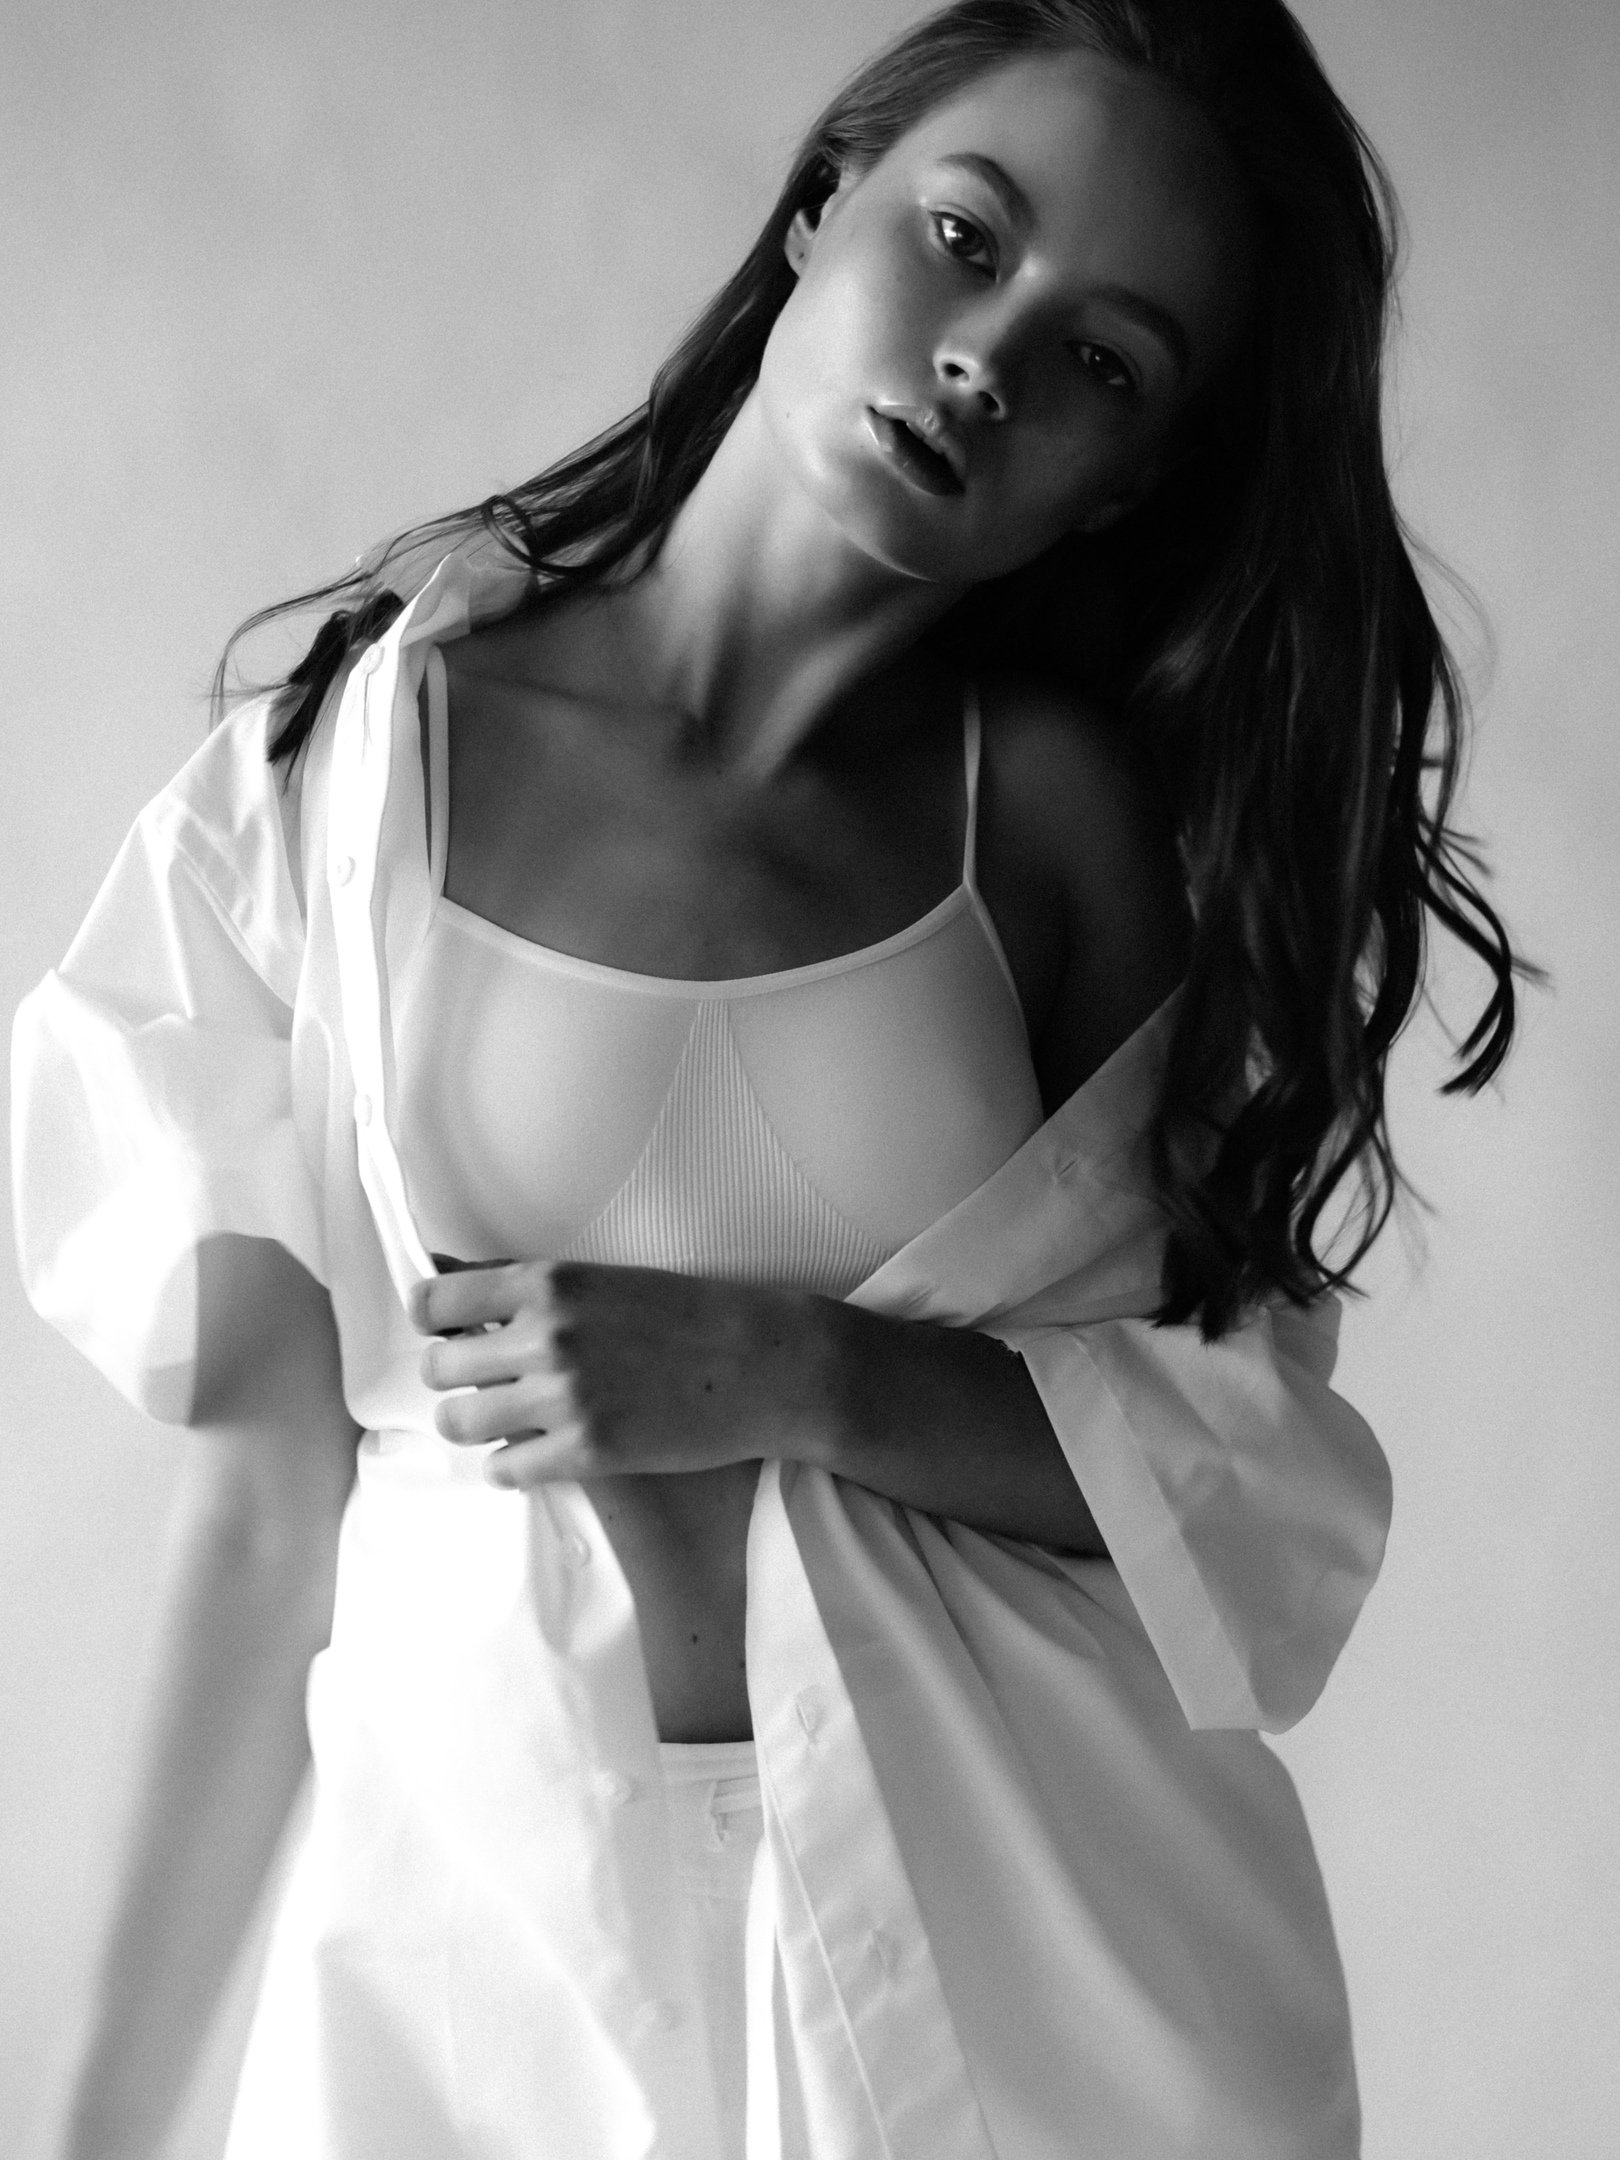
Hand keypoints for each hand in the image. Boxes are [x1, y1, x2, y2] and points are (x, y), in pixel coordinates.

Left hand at [407, 1260, 835, 1487]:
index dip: (435, 1323)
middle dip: (457, 1379)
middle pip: (439, 1370)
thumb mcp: (602, 1278)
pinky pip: (505, 1470)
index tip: (452, 1333)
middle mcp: (547, 1336)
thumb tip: (442, 1272)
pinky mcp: (588, 1453)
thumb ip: (523, 1283)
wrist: (763, 1363)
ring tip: (511, 1421)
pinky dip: (515, 1465)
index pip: (434, 1302)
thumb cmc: (689, 1315)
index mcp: (550, 1282)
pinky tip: (542, 1451)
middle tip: (492, 1382)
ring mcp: (565, 1398)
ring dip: (478, 1425)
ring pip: (460, 1423)